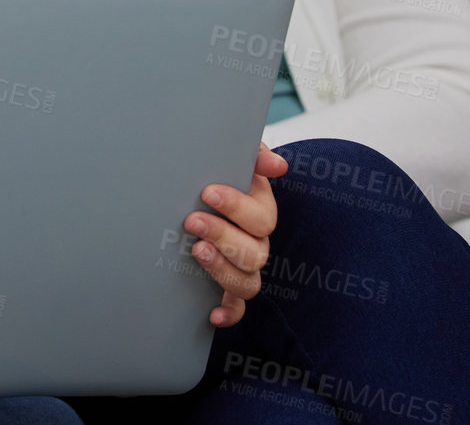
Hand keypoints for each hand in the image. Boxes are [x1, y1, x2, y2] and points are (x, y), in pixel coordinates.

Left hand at [183, 143, 286, 327]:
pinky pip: (238, 309)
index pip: (261, 216)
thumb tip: (278, 165)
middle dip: (223, 236)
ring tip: (196, 250)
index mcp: (259, 211)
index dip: (237, 206)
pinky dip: (229, 314)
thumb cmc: (214, 175)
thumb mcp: (232, 159)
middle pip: (255, 251)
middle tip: (192, 221)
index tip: (207, 192)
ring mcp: (245, 268)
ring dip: (224, 269)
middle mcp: (257, 243)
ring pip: (249, 281)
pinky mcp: (228, 290)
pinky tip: (212, 314)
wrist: (191, 198)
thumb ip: (254, 155)